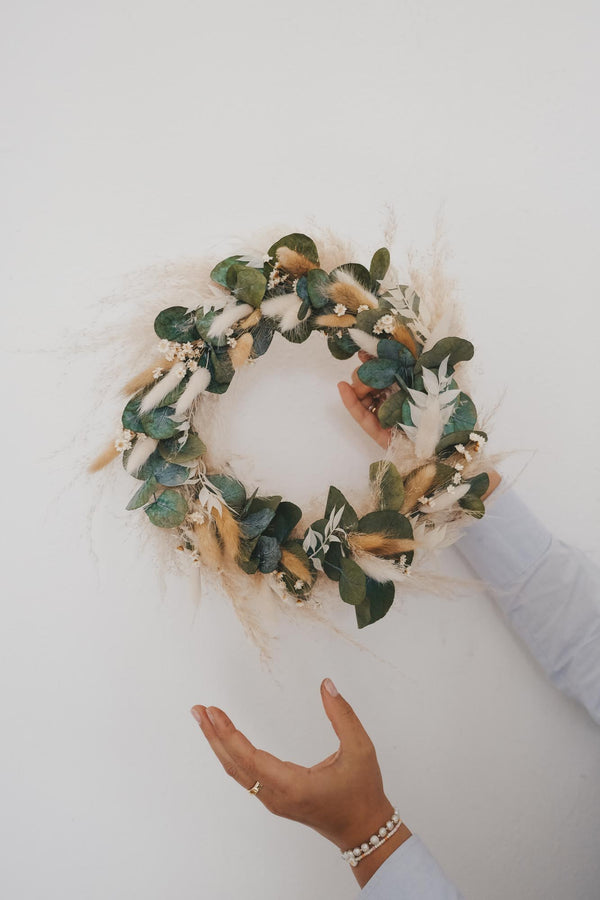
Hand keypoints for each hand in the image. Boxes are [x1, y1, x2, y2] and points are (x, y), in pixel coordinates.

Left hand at [191, 678, 411, 886]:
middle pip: (235, 765)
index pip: (251, 759)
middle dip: (214, 736)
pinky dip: (232, 754)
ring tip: (206, 719)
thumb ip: (342, 715)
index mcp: (294, 786)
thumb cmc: (363, 791)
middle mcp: (277, 796)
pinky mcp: (275, 799)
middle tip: (198, 710)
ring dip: (220, 745)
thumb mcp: (360, 749)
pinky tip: (226, 739)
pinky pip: (246, 776)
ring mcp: (274, 800)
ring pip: (238, 772)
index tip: (213, 713)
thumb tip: (326, 685)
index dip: (229, 735)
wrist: (365, 830)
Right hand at [338, 351, 501, 499]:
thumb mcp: (443, 380)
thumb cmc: (449, 413)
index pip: (387, 370)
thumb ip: (435, 362)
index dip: (375, 359)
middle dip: (366, 373)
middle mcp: (397, 400)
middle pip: (373, 382)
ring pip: (364, 396)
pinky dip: (351, 403)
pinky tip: (342, 387)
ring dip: (358, 385)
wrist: (451, 446)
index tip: (366, 350)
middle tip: (367, 369)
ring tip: (358, 382)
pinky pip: (363, 417)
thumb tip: (420, 338)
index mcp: (410, 387)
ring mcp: (387, 416)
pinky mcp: (380, 434)